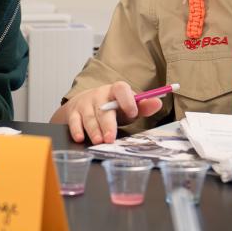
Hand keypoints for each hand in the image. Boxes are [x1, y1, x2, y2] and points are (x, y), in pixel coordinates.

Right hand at [49, 82, 164, 144]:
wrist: (85, 102)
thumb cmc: (111, 107)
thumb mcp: (128, 106)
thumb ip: (143, 106)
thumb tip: (157, 103)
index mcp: (115, 90)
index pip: (121, 89)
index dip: (127, 100)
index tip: (133, 113)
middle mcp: (99, 95)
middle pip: (103, 109)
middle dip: (107, 124)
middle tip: (110, 138)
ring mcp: (85, 104)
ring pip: (89, 117)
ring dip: (93, 130)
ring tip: (99, 141)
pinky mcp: (74, 113)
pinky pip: (74, 121)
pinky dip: (76, 130)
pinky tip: (80, 138)